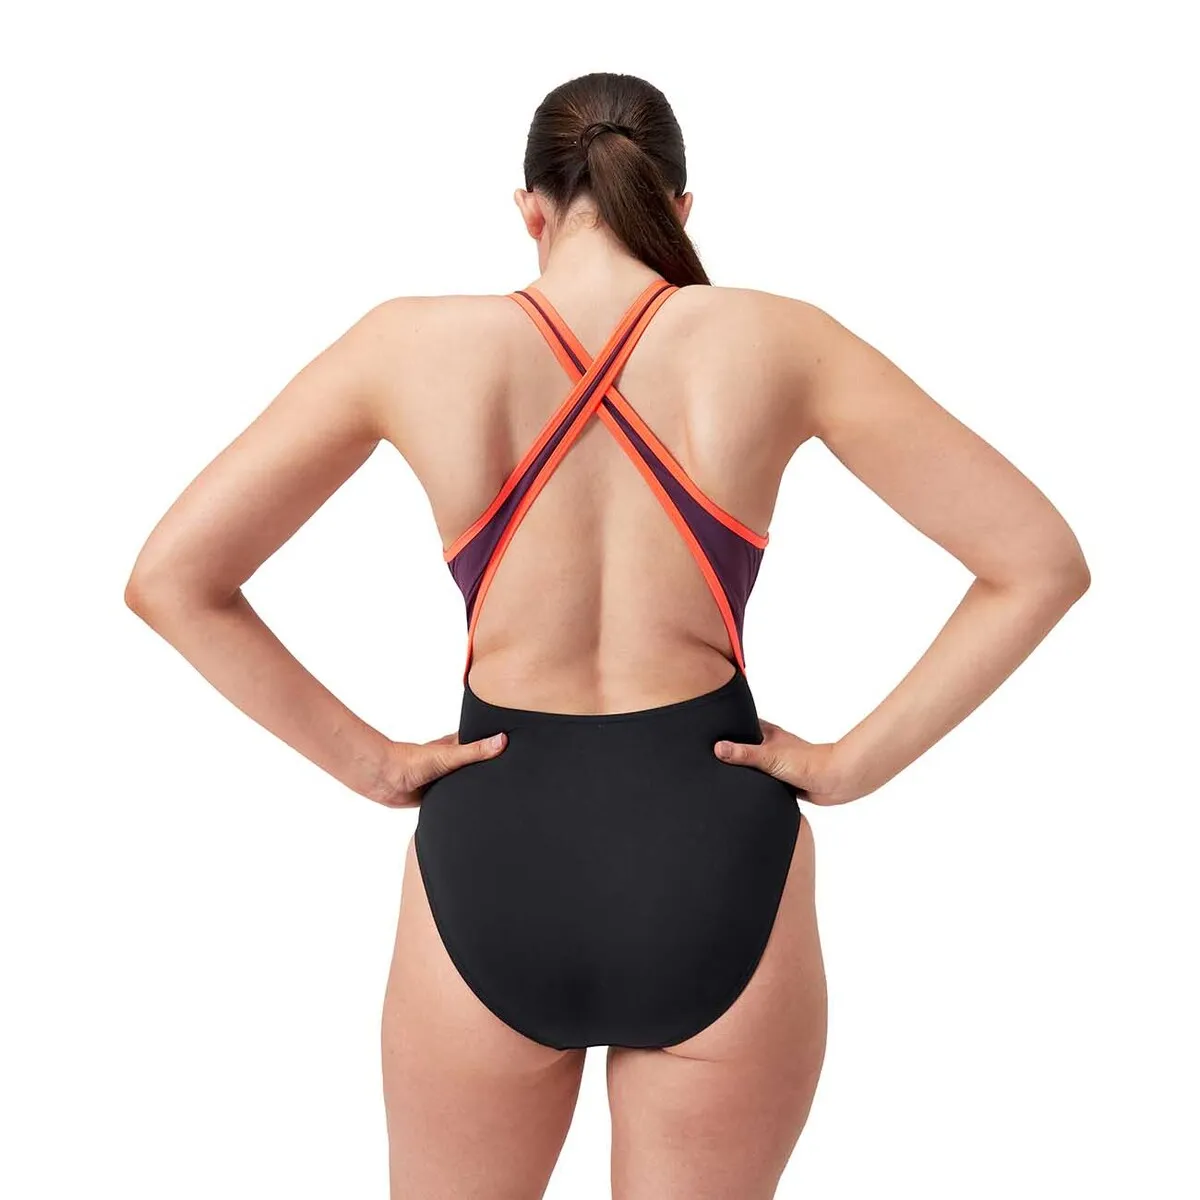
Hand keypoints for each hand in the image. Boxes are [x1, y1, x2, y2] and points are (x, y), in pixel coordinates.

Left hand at [370, 730, 506, 807]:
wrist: (387, 780)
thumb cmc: (413, 761)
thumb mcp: (450, 755)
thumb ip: (475, 751)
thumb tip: (503, 740)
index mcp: (456, 746)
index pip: (481, 741)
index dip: (496, 742)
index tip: (517, 741)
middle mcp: (452, 762)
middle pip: (476, 764)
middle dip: (490, 767)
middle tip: (514, 770)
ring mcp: (445, 779)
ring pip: (467, 782)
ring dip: (477, 786)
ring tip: (501, 791)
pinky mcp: (439, 795)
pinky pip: (456, 799)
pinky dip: (465, 801)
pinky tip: (477, 807)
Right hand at [714, 720, 855, 804]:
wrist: (834, 782)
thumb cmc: (806, 763)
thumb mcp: (769, 756)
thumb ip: (743, 753)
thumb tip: (717, 748)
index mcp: (767, 733)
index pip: (740, 724)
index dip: (725, 725)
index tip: (706, 727)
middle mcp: (770, 746)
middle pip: (744, 745)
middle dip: (730, 749)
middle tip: (707, 754)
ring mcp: (776, 763)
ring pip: (752, 764)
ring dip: (741, 769)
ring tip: (718, 773)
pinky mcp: (781, 780)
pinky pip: (761, 780)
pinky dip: (752, 784)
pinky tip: (741, 790)